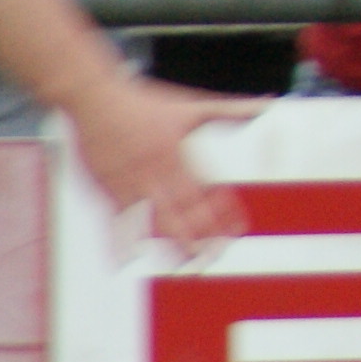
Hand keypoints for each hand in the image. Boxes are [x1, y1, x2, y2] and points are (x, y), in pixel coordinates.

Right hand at [67, 71, 258, 259]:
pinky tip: (127, 259)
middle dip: (196, 236)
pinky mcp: (104, 188)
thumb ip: (229, 111)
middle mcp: (153, 171)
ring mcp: (127, 182)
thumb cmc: (144, 103)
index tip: (236, 231)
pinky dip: (122, 240)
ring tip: (183, 263)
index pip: (204, 191)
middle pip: (179, 211)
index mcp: (176, 154)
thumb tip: (267, 105)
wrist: (93, 98)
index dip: (221, 213)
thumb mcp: (190, 106)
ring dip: (167, 242)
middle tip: (212, 257)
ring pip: (149, 219)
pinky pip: (115, 218)